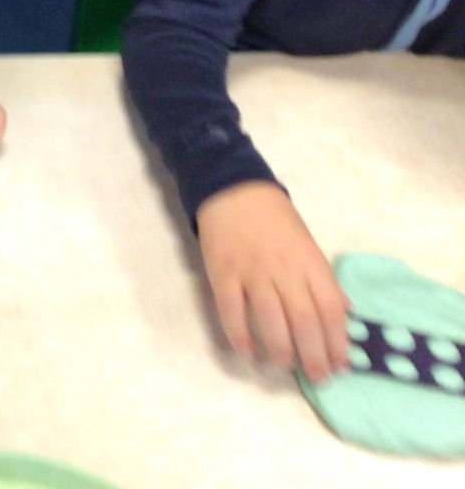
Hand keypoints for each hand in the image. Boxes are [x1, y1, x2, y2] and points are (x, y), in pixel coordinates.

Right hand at [196, 181, 349, 383]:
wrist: (234, 190)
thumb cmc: (276, 221)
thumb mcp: (309, 246)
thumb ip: (324, 281)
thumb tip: (343, 315)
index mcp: (310, 263)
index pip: (330, 309)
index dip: (337, 342)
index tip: (339, 366)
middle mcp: (284, 270)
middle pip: (304, 320)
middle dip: (314, 355)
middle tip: (317, 378)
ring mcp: (252, 272)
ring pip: (271, 319)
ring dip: (281, 349)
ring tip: (285, 366)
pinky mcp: (223, 273)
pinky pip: (232, 311)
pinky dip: (240, 335)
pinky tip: (248, 352)